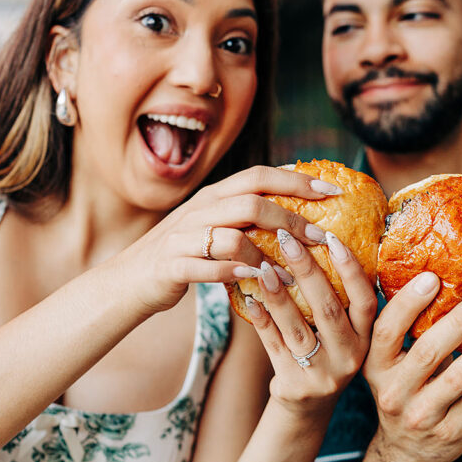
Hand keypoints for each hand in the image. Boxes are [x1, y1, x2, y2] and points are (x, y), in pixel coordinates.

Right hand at [123, 166, 340, 311]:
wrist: (129, 280)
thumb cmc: (184, 256)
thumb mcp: (213, 228)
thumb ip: (245, 219)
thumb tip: (297, 215)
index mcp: (213, 197)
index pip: (259, 177)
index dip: (296, 180)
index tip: (332, 190)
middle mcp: (199, 211)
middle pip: (251, 203)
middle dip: (291, 220)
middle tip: (321, 238)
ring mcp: (183, 237)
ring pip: (233, 238)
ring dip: (267, 258)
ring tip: (291, 276)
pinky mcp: (172, 266)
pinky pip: (209, 269)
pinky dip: (236, 276)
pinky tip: (257, 284)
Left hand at [244, 229, 376, 417]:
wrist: (309, 408)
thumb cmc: (328, 354)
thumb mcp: (347, 334)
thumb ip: (343, 300)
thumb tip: (323, 240)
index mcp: (367, 339)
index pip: (365, 301)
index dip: (351, 270)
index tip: (331, 237)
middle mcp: (349, 357)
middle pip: (328, 309)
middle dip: (307, 271)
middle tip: (287, 238)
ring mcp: (322, 374)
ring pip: (298, 328)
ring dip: (279, 295)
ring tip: (262, 266)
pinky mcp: (294, 385)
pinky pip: (274, 347)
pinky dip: (261, 321)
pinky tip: (249, 299)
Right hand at [363, 274, 461, 461]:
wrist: (407, 450)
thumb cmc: (404, 389)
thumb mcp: (391, 363)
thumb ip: (407, 330)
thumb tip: (442, 273)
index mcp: (375, 366)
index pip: (386, 331)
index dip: (407, 304)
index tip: (432, 276)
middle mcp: (393, 392)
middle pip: (428, 351)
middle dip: (461, 321)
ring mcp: (422, 415)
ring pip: (461, 376)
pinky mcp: (452, 431)